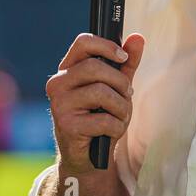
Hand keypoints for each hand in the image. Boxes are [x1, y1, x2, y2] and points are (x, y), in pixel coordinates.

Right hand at [45, 32, 145, 176]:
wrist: (88, 157)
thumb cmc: (101, 118)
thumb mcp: (116, 88)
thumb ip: (126, 64)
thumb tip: (137, 38)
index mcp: (68, 69)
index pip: (83, 42)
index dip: (106, 45)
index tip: (123, 57)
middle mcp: (58, 83)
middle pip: (95, 67)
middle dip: (120, 82)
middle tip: (127, 95)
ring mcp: (59, 104)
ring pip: (101, 92)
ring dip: (121, 107)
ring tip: (120, 116)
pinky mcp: (66, 125)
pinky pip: (104, 119)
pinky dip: (117, 126)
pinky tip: (112, 132)